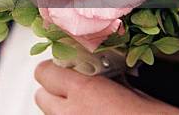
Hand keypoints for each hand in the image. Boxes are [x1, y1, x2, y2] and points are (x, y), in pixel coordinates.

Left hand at [34, 60, 178, 114]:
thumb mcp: (136, 92)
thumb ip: (109, 81)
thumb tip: (99, 73)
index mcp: (84, 91)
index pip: (44, 72)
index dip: (55, 69)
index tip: (66, 68)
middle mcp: (71, 114)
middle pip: (41, 97)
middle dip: (55, 92)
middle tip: (76, 91)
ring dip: (64, 110)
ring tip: (88, 109)